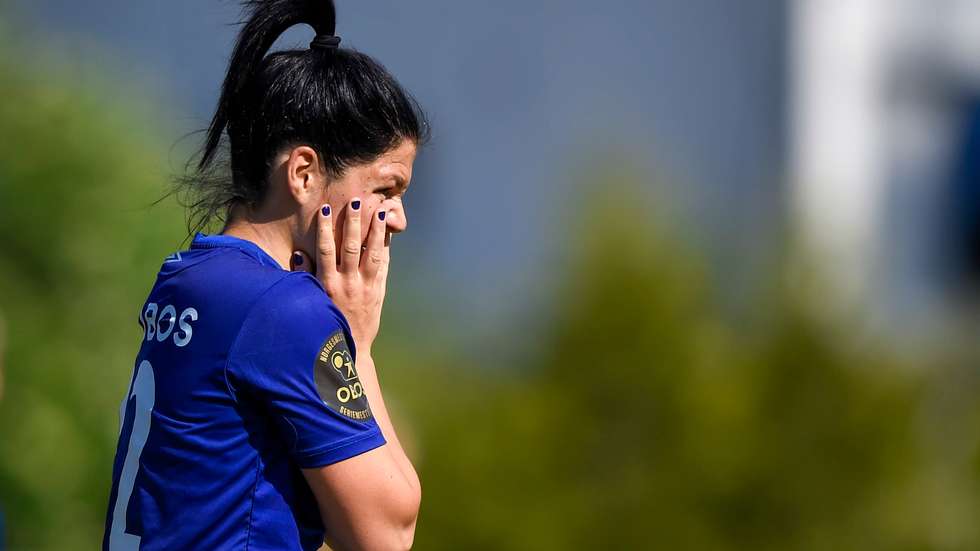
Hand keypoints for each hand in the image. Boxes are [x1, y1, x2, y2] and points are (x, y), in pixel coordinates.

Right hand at [291, 199, 390, 349]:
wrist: (351, 347)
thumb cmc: (327, 322)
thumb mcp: (313, 300)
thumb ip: (306, 276)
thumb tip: (299, 254)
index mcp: (328, 284)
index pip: (326, 250)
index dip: (325, 228)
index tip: (326, 209)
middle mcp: (348, 283)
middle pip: (351, 247)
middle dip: (354, 222)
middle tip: (357, 201)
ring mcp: (366, 287)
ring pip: (372, 253)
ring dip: (376, 230)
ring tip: (380, 211)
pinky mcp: (379, 292)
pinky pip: (384, 266)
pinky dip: (386, 248)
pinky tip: (388, 232)